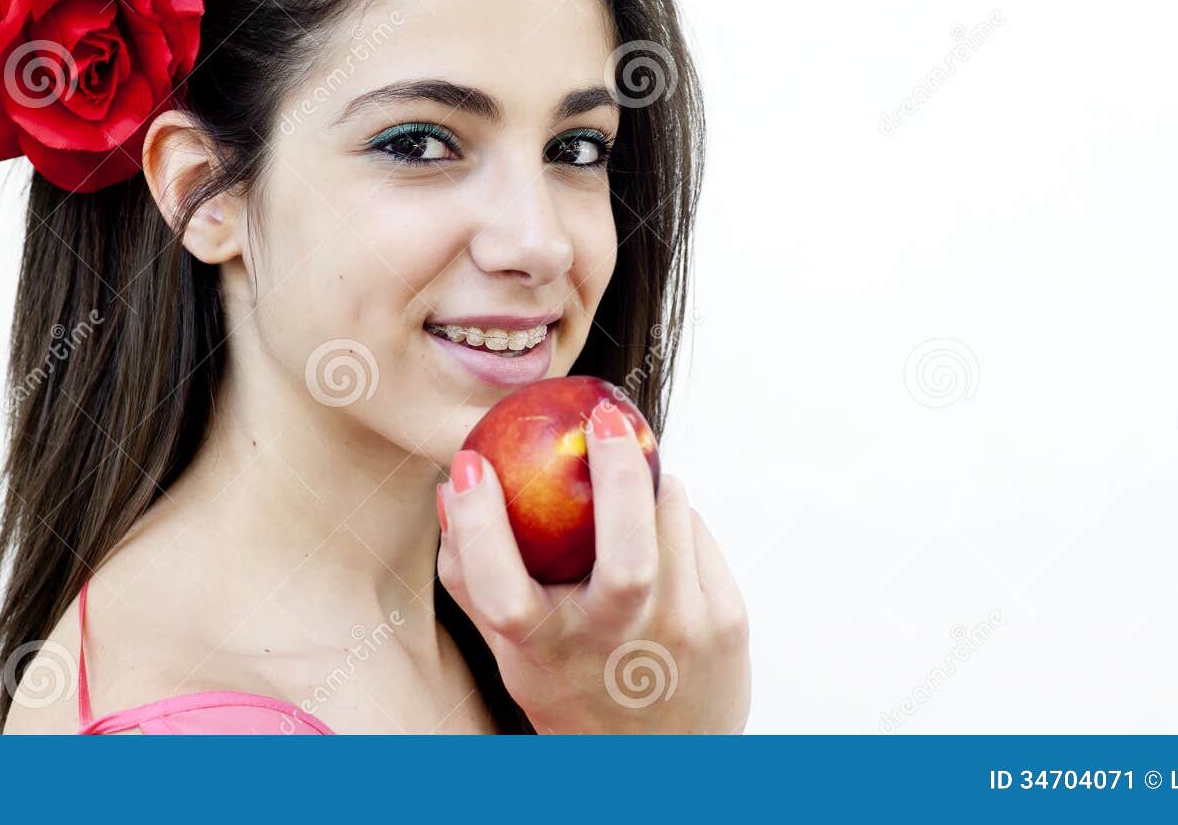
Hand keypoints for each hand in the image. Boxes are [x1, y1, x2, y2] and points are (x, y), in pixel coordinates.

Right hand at [436, 401, 750, 733]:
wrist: (661, 760)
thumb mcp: (511, 650)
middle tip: (604, 416)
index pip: (500, 589)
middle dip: (617, 474)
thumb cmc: (570, 683)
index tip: (469, 464)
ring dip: (645, 480)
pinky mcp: (726, 621)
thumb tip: (450, 486)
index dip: (478, 524)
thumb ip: (473, 577)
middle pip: (626, 556)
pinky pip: (696, 533)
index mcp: (548, 654)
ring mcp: (682, 635)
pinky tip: (658, 521)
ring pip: (670, 517)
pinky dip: (672, 513)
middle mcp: (618, 648)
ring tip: (626, 471)